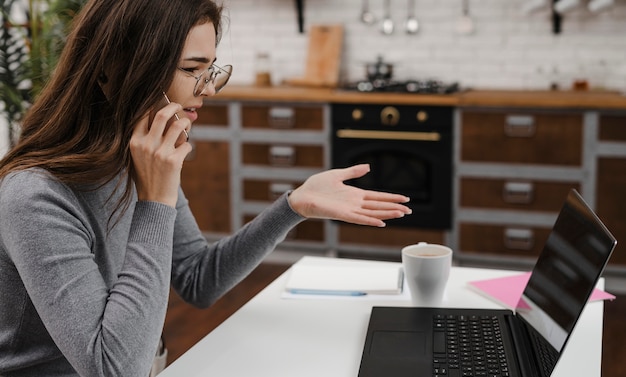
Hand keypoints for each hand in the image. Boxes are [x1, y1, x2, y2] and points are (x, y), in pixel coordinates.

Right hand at [130, 102, 191, 206]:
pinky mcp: (174, 161)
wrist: (154, 199)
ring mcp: (160, 153)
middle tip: (179, 106)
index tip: (162, 101)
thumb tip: (161, 118)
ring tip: (187, 124)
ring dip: (186, 123)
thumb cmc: (147, 176)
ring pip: (178, 126)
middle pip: (161, 114)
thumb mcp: (137, 156)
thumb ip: (145, 139)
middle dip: (173, 106)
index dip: (153, 105)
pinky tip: (185, 149)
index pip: (142, 115)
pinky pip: (187, 144)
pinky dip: (188, 144)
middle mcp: (146, 145)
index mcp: (134, 142)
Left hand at [288, 164, 411, 226]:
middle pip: (379, 206)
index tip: (405, 199)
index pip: (377, 197)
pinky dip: (370, 220)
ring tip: (401, 214)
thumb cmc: (316, 187)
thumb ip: (353, 172)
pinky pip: (359, 219)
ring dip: (387, 213)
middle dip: (394, 207)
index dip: (391, 198)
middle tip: (409, 210)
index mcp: (355, 194)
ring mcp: (349, 210)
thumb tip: (368, 167)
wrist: (301, 196)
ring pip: (372, 213)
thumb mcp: (338, 174)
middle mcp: (355, 203)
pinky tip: (381, 222)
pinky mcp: (342, 214)